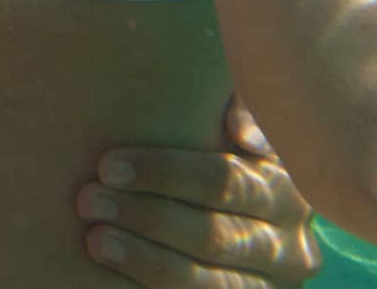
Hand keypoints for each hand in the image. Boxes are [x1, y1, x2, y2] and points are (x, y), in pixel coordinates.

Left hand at [76, 96, 322, 285]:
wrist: (243, 218)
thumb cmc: (225, 147)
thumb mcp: (245, 126)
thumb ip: (243, 107)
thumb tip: (239, 131)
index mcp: (290, 189)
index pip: (225, 181)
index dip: (165, 173)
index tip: (106, 165)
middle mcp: (290, 246)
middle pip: (212, 234)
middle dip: (145, 216)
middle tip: (87, 199)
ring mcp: (270, 287)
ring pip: (207, 282)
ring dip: (145, 259)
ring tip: (95, 239)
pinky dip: (153, 285)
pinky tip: (114, 273)